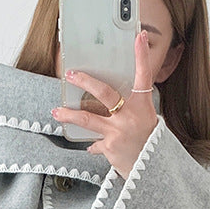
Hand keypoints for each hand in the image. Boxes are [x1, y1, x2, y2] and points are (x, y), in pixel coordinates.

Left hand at [50, 30, 157, 178]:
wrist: (153, 172)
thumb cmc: (149, 144)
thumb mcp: (146, 121)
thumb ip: (131, 108)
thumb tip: (111, 100)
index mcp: (143, 107)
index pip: (144, 76)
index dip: (142, 56)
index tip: (139, 36)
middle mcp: (131, 117)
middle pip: (105, 93)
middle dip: (85, 82)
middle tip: (71, 74)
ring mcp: (118, 132)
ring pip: (88, 119)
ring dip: (69, 114)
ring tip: (56, 112)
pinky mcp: (109, 148)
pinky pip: (94, 143)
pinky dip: (93, 144)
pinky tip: (92, 146)